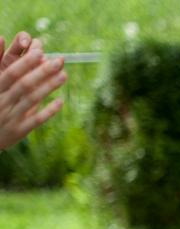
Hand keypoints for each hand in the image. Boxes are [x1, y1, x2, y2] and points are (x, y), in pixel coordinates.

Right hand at [0, 33, 64, 150]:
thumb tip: (1, 37)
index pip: (12, 73)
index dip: (26, 62)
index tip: (40, 51)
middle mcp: (3, 101)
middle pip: (24, 85)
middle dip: (42, 72)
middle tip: (59, 60)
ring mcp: (11, 117)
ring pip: (32, 100)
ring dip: (49, 87)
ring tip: (64, 75)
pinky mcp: (19, 131)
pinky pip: (36, 120)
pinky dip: (48, 111)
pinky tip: (60, 101)